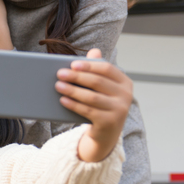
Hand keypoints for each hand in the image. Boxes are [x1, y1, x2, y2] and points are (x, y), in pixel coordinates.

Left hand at [56, 48, 132, 162]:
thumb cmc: (101, 104)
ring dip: (72, 90)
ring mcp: (120, 110)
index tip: (72, 64)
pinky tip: (62, 100)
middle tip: (60, 74)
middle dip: (77, 77)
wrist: (106, 132)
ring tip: (58, 86)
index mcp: (124, 82)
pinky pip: (88, 111)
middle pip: (97, 82)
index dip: (89, 66)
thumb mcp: (101, 87)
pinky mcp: (110, 122)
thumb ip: (97, 70)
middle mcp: (126, 95)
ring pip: (92, 97)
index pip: (107, 69)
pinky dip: (74, 105)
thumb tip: (94, 51)